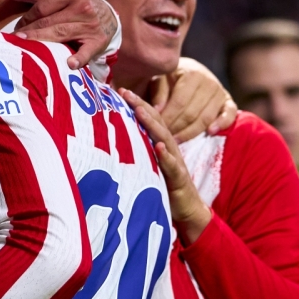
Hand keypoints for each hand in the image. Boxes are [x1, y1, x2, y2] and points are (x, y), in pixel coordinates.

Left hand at [7, 0, 117, 69]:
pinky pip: (87, 51)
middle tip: (14, 42)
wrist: (110, 16)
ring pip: (60, 34)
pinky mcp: (98, 41)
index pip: (41, 8)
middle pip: (48, 22)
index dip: (25, 20)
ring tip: (28, 51)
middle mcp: (81, 7)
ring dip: (43, 44)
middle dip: (29, 33)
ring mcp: (90, 24)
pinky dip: (79, 58)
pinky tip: (70, 64)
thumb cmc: (76, 6)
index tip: (15, 31)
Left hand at [121, 88, 212, 244]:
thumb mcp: (146, 163)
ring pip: (164, 139)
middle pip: (156, 122)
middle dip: (141, 105)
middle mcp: (168, 148)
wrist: (187, 209)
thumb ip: (136, 148)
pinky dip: (166, 156)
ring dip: (152, 124)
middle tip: (125, 91)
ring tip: (139, 110)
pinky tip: (159, 147)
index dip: (137, 103)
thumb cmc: (163, 184)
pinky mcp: (179, 179)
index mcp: (160, 143)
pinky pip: (173, 166)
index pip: (149, 118)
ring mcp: (174, 162)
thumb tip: (111, 136)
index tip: (120, 90)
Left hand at [147, 57, 236, 142]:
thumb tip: (158, 111)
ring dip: (191, 132)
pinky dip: (222, 123)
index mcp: (192, 75)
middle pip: (192, 113)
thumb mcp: (160, 80)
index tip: (157, 128)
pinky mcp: (229, 101)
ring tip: (176, 141)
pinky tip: (210, 132)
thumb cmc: (170, 77)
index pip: (179, 102)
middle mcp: (209, 82)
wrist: (188, 71)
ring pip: (206, 118)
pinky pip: (230, 114)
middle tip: (164, 138)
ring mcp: (221, 92)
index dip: (168, 118)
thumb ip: (159, 94)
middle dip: (177, 128)